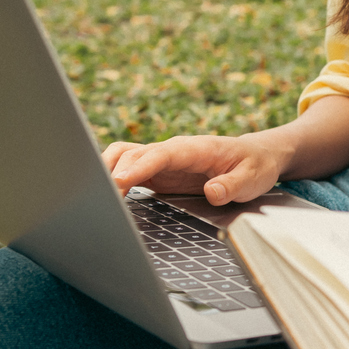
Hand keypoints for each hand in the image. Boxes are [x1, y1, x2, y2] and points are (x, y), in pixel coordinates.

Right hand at [101, 133, 290, 204]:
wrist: (255, 156)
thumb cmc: (254, 166)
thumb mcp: (252, 178)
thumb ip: (233, 185)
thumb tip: (213, 192)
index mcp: (194, 149)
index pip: (161, 154)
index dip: (139, 166)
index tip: (120, 182)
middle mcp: (172, 151)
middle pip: (132, 153)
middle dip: (111, 172)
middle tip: (97, 197)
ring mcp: (162, 160)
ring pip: (123, 156)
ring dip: (105, 171)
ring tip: (93, 197)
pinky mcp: (156, 172)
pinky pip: (127, 169)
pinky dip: (110, 179)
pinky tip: (103, 199)